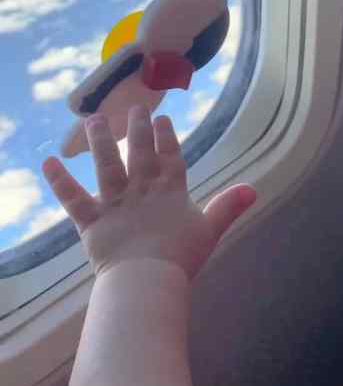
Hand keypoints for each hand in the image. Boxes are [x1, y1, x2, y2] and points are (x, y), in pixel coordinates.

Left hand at [42, 105, 256, 279]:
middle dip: (137, 129)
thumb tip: (253, 189)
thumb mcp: (210, 229)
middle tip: (134, 108)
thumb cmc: (181, 256)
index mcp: (170, 190)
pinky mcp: (91, 219)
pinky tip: (48, 161)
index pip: (170, 157)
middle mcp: (142, 188)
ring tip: (94, 119)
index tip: (162, 118)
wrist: (148, 277)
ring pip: (106, 164)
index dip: (166, 137)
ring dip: (100, 140)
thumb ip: (228, 206)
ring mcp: (115, 201)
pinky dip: (59, 180)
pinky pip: (72, 197)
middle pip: (139, 152)